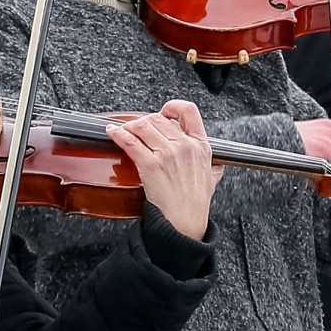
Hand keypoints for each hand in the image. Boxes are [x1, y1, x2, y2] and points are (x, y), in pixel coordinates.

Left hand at [106, 99, 222, 239]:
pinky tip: (112, 133)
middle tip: (136, 129)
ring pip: (143, 126)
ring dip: (129, 126)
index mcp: (201, 145)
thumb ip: (212, 167)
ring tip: (123, 130)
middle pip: (158, 119)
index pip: (189, 111)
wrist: (185, 223)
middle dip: (143, 122)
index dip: (173, 107)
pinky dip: (118, 134)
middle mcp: (185, 145)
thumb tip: (217, 166)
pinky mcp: (151, 165)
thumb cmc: (195, 204)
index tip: (163, 112)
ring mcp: (168, 154)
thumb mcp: (212, 179)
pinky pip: (130, 141)